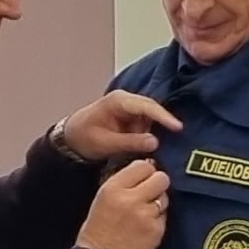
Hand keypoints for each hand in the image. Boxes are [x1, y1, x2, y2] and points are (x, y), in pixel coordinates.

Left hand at [62, 91, 182, 161]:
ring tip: (154, 148)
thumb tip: (155, 142)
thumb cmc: (84, 137)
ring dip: (152, 132)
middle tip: (174, 141)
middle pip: (151, 110)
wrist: (71, 138)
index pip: (146, 106)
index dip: (163, 116)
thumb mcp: (106, 143)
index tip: (177, 127)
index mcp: (117, 101)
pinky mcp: (130, 117)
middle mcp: (125, 100)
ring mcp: (129, 108)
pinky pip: (145, 124)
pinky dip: (147, 135)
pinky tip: (147, 146)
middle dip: (161, 126)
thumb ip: (130, 142)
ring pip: (150, 119)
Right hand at [77, 159, 169, 248]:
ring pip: (165, 197)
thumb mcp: (103, 198)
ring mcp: (146, 215)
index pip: (143, 166)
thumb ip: (123, 182)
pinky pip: (165, 216)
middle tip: (150, 193)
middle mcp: (130, 199)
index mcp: (113, 188)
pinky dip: (158, 220)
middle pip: (161, 178)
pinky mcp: (156, 231)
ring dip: (158, 202)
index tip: (144, 178)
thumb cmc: (98, 230)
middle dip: (157, 184)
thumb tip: (149, 167)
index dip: (146, 171)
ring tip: (144, 214)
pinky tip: (145, 227)